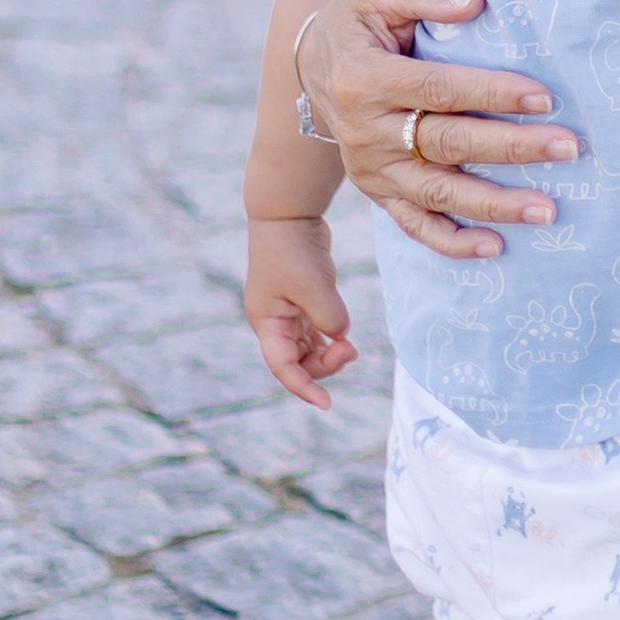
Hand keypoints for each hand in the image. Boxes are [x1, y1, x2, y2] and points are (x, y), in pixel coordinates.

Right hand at [245, 216, 359, 408]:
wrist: (290, 215)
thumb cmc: (294, 249)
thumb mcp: (314, 286)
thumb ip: (330, 316)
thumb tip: (341, 335)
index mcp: (267, 323)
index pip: (284, 367)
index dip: (305, 388)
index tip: (327, 403)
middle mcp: (273, 322)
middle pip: (297, 361)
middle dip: (324, 364)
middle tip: (352, 351)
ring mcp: (287, 311)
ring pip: (307, 348)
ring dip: (328, 353)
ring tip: (352, 348)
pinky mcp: (302, 299)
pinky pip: (314, 330)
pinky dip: (330, 337)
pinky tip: (344, 336)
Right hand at [297, 0, 578, 260]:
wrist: (318, 61)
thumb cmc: (363, 18)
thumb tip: (475, 1)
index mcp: (364, 78)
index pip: (438, 89)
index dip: (492, 94)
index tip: (545, 99)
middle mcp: (364, 131)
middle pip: (447, 144)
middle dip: (512, 148)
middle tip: (569, 148)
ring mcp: (370, 168)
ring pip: (438, 192)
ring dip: (495, 204)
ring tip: (548, 210)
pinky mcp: (377, 191)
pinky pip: (414, 224)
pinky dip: (452, 242)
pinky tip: (496, 247)